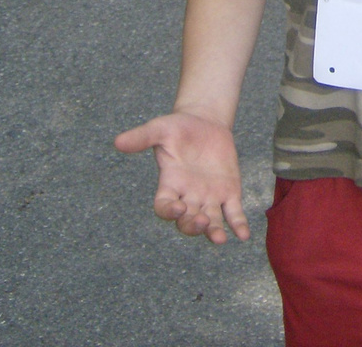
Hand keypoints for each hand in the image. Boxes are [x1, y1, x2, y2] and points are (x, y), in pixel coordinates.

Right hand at [114, 111, 249, 243]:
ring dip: (213, 232)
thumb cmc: (178, 127)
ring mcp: (209, 197)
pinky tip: (243, 236)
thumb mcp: (159, 129)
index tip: (177, 208)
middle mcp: (188, 196)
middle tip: (201, 221)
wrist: (205, 122)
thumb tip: (117, 142)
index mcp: (170, 184)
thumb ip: (141, 137)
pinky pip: (233, 214)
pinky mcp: (229, 192)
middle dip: (192, 225)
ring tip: (220, 239)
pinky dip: (238, 225)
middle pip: (186, 221)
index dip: (168, 212)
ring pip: (210, 222)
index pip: (164, 206)